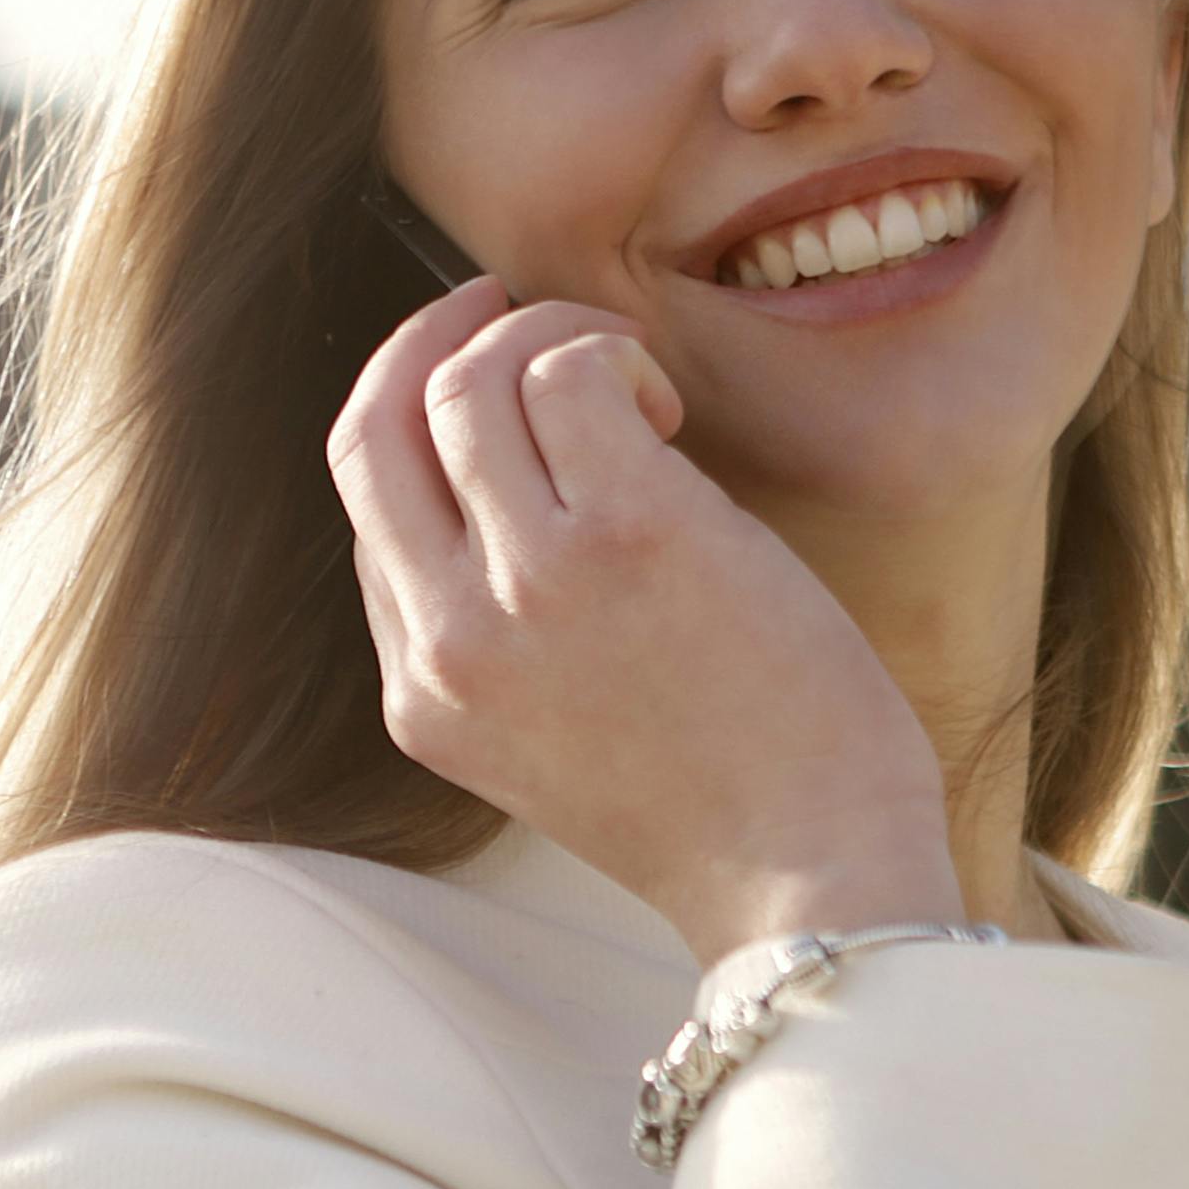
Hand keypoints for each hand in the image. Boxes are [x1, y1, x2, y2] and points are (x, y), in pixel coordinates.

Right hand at [327, 278, 963, 968]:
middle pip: (375, 428)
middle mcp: (451, 639)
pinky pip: (567, 372)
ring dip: (545, 340)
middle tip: (502, 308)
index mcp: (426, 696)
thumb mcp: (555, 741)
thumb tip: (515, 471)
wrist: (816, 881)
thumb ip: (505, 633)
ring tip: (630, 386)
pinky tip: (665, 407)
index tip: (479, 377)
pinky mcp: (624, 530)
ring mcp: (528, 583)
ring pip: (465, 383)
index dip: (419, 419)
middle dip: (430, 340)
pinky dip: (610, 353)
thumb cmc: (725, 806)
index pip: (372, 509)